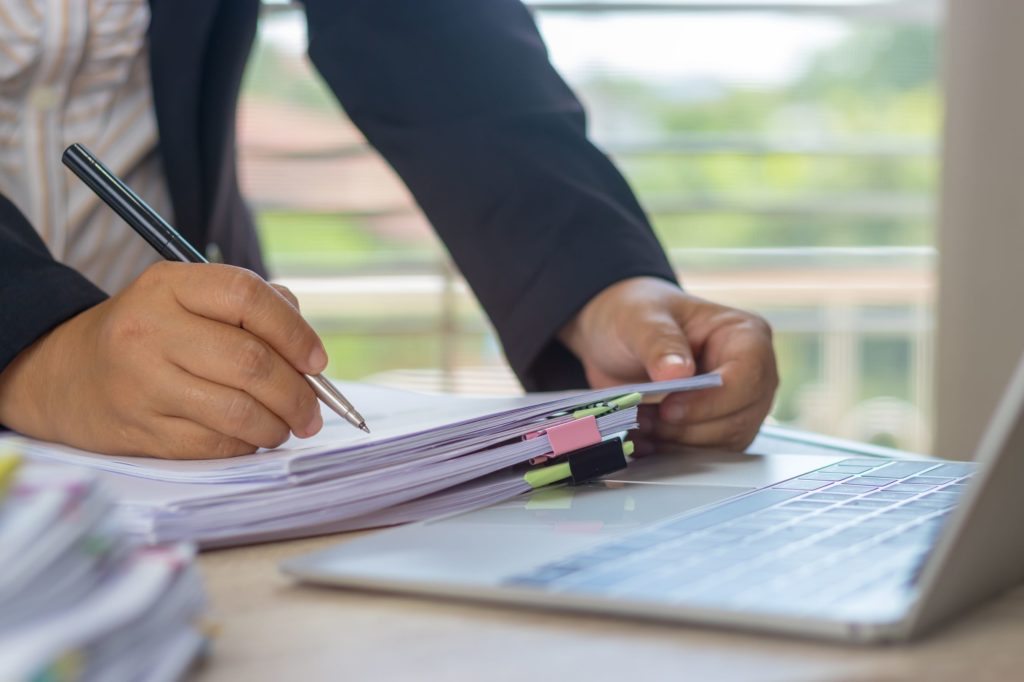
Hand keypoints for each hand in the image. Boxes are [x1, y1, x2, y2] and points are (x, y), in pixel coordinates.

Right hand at [0, 262, 325, 458]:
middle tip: (314, 410)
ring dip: (277, 425)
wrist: (63, 374)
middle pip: (250, 362)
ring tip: (288, 426)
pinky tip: (251, 439)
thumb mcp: (187, 298)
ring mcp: (142, 383)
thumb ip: (251, 306)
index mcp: (169, 285)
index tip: (317, 361)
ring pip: (237, 411)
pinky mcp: (139, 430)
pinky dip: (246, 446)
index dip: (294, 331)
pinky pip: (214, 445)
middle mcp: (150, 330)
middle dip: (297, 393)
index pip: (247, 297)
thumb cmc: (149, 334)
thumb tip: (309, 347)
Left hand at [559, 277, 777, 451]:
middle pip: (740, 418)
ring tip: (641, 424)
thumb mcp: (639, 318)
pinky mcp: (718, 428)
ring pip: (724, 442)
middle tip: (645, 419)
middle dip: (688, 426)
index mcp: (745, 335)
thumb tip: (679, 373)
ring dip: (678, 442)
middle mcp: (752, 373)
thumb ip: (660, 342)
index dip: (711, 400)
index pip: (748, 376)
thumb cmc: (638, 316)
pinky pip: (707, 454)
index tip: (669, 408)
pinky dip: (673, 452)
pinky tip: (645, 438)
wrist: (618, 337)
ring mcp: (739, 405)